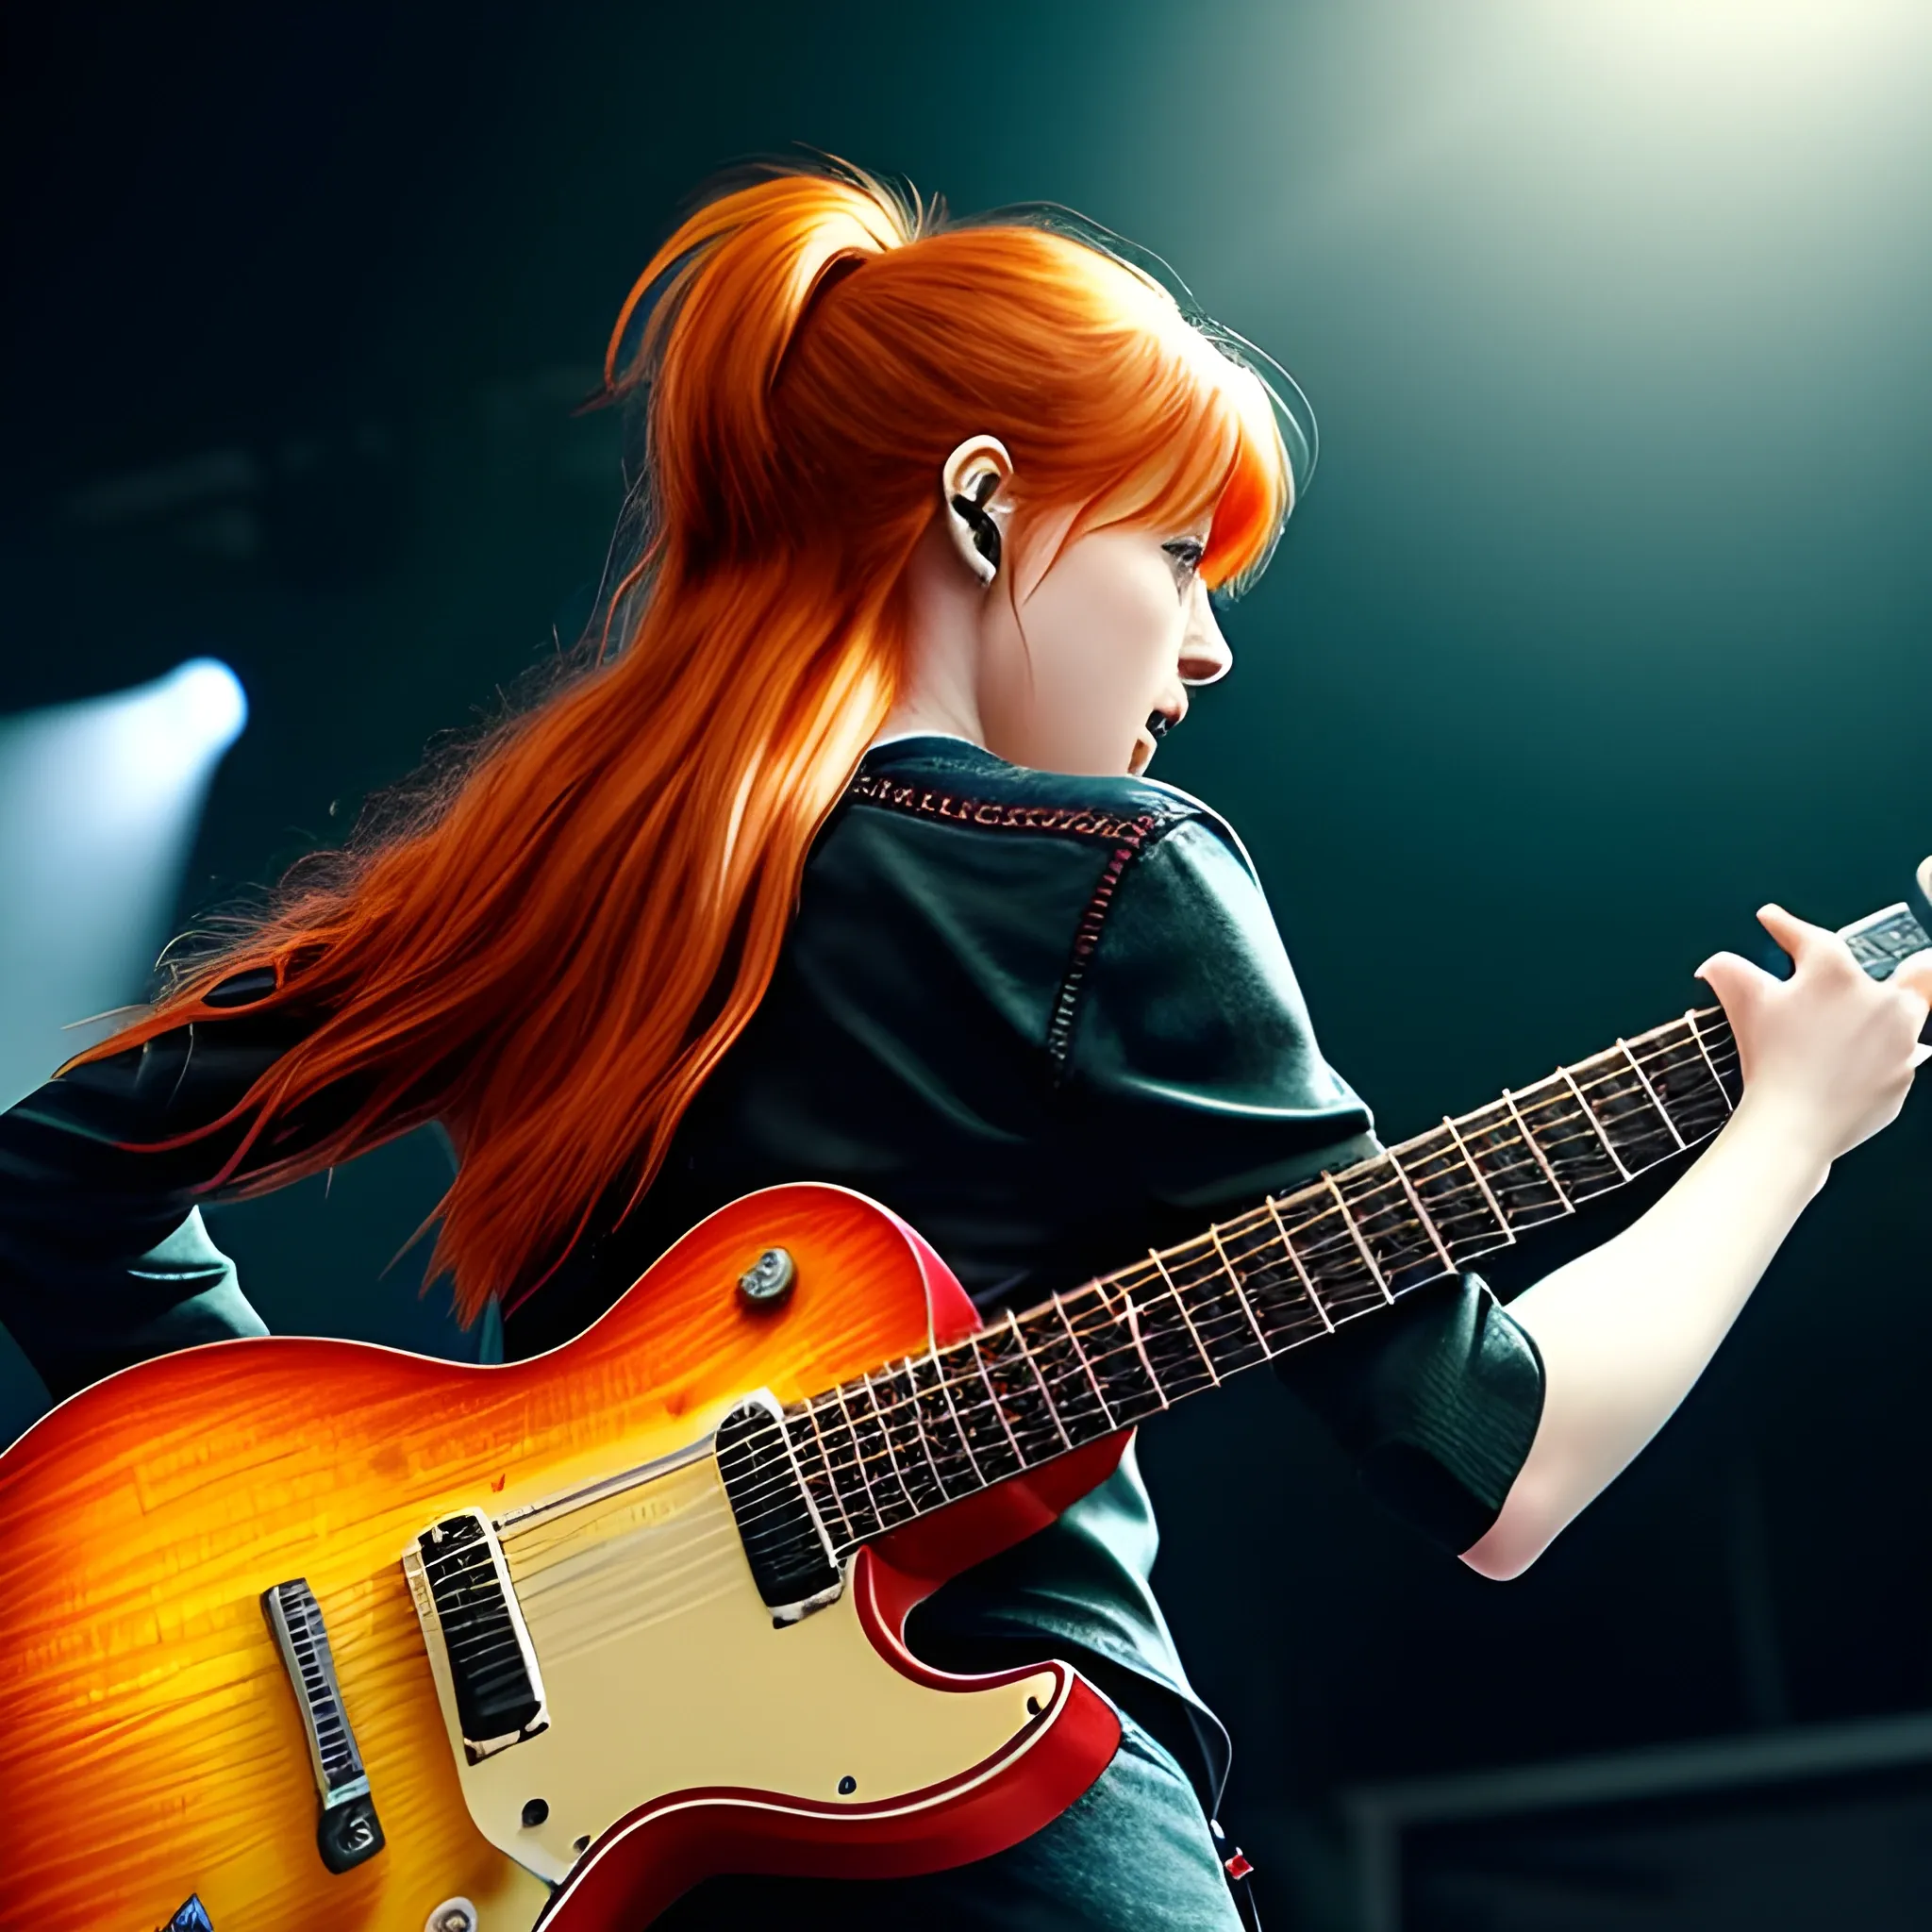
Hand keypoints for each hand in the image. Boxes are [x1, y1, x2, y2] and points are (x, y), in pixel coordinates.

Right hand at [1696, 903, 1931, 1166]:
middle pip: (1915, 967)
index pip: (1810, 937)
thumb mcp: (1743, 1004)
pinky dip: (1878, 1056)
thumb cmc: (1771, 1060)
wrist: (1794, 1124)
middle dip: (1908, 962)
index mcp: (1837, 974)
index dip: (1783, 925)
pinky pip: (1898, 1056)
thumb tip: (1716, 965)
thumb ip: (1727, 971)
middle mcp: (1881, 998)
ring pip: (1912, 1012)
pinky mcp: (1904, 1075)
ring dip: (1893, 1011)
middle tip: (1898, 964)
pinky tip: (1851, 1065)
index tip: (1771, 920)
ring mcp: (1901, 1039)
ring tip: (1869, 1021)